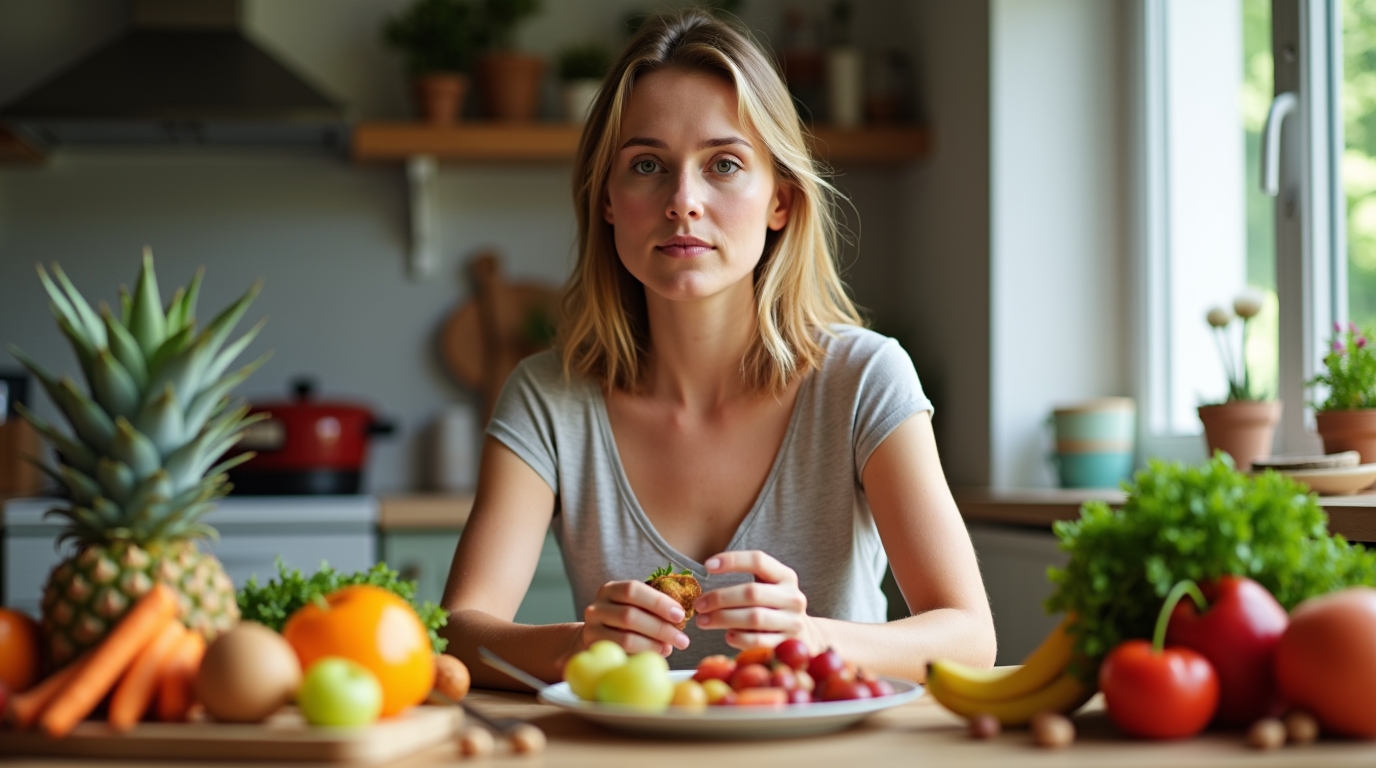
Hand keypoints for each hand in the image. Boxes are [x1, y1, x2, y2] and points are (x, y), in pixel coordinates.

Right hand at [577, 580, 690, 656]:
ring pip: (626, 637)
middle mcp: (597, 606)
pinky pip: (621, 654)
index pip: (634, 589)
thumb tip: (680, 616)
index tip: (680, 615)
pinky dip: (642, 654)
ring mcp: (592, 628)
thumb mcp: (634, 607)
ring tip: (670, 648)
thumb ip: (652, 608)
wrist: (594, 638)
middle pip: (630, 615)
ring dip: (654, 644)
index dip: (658, 602)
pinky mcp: (594, 649)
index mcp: (611, 590)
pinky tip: (656, 654)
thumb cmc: (622, 622)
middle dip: (661, 628)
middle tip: (682, 639)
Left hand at [692, 551, 820, 650]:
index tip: (707, 565)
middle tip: (698, 604)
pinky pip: (757, 641)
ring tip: (703, 621)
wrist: (806, 637)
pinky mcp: (787, 644)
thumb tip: (702, 587)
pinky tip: (728, 635)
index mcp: (786, 577)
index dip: (732, 561)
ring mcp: (792, 622)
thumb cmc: (775, 609)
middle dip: (720, 598)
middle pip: (752, 593)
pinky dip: (739, 638)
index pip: (758, 560)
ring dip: (723, 618)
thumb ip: (746, 582)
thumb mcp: (770, 589)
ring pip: (753, 618)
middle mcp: (793, 597)